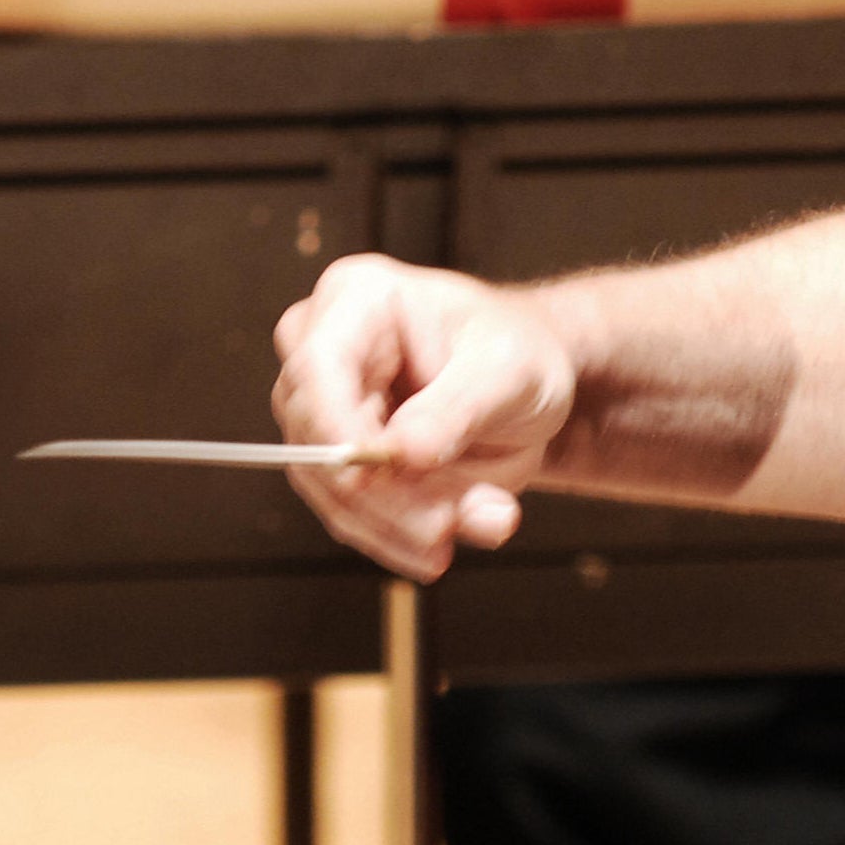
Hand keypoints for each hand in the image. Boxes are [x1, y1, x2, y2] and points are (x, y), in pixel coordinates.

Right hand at [271, 253, 575, 579]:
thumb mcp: (508, 371)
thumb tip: (402, 454)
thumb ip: (457, 410)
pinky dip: (397, 537)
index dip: (334, 429)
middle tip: (447, 528)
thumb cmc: (517, 355)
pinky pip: (350, 513)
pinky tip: (441, 546)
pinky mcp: (336, 459)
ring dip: (398, 525)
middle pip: (316, 436)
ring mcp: (323, 407)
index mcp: (359, 299)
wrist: (527, 387)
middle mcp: (324, 349)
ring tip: (476, 524)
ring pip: (330, 487)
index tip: (368, 479)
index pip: (318, 366)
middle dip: (382, 495)